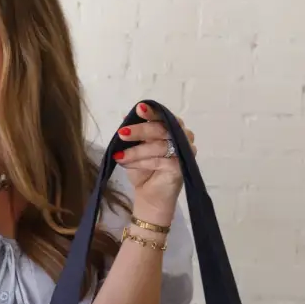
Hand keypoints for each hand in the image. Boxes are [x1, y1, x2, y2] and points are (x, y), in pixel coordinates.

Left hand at [114, 102, 196, 221]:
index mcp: (171, 127)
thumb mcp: (135, 147)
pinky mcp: (182, 167)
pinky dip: (142, 162)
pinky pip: (161, 161)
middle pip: (162, 129)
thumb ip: (133, 132)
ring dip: (137, 151)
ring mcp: (184, 152)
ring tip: (120, 156)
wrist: (149, 194)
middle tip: (122, 134)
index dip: (152, 112)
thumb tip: (125, 116)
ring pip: (159, 146)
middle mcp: (181, 136)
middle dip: (140, 131)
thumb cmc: (143, 168)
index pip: (163, 115)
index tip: (139, 109)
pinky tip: (128, 164)